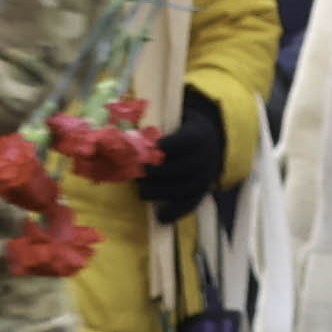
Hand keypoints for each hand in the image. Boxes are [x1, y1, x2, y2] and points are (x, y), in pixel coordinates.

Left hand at [146, 92, 233, 219]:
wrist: (209, 139)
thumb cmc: (180, 126)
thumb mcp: (173, 116)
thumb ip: (153, 118)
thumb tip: (122, 113)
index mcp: (198, 134)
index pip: (185, 140)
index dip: (169, 145)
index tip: (152, 147)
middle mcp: (206, 156)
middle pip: (183, 167)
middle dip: (159, 171)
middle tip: (138, 171)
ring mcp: (205, 176)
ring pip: (185, 187)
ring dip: (162, 191)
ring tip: (142, 191)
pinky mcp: (202, 191)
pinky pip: (191, 204)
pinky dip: (176, 212)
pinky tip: (161, 218)